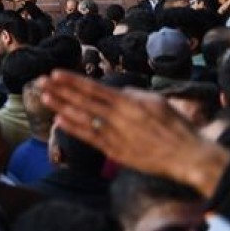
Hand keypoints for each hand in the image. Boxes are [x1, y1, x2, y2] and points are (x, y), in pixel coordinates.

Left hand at [39, 70, 228, 196]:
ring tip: (45, 96)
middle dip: (61, 90)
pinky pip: (91, 138)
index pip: (94, 88)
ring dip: (62, 107)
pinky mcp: (117, 151)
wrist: (189, 157)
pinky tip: (60, 121)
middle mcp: (120, 117)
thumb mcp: (158, 102)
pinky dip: (75, 129)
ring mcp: (117, 135)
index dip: (73, 81)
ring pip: (84, 118)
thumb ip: (135, 95)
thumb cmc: (177, 128)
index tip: (55, 73)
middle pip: (84, 101)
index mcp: (130, 102)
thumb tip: (118, 92)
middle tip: (40, 82)